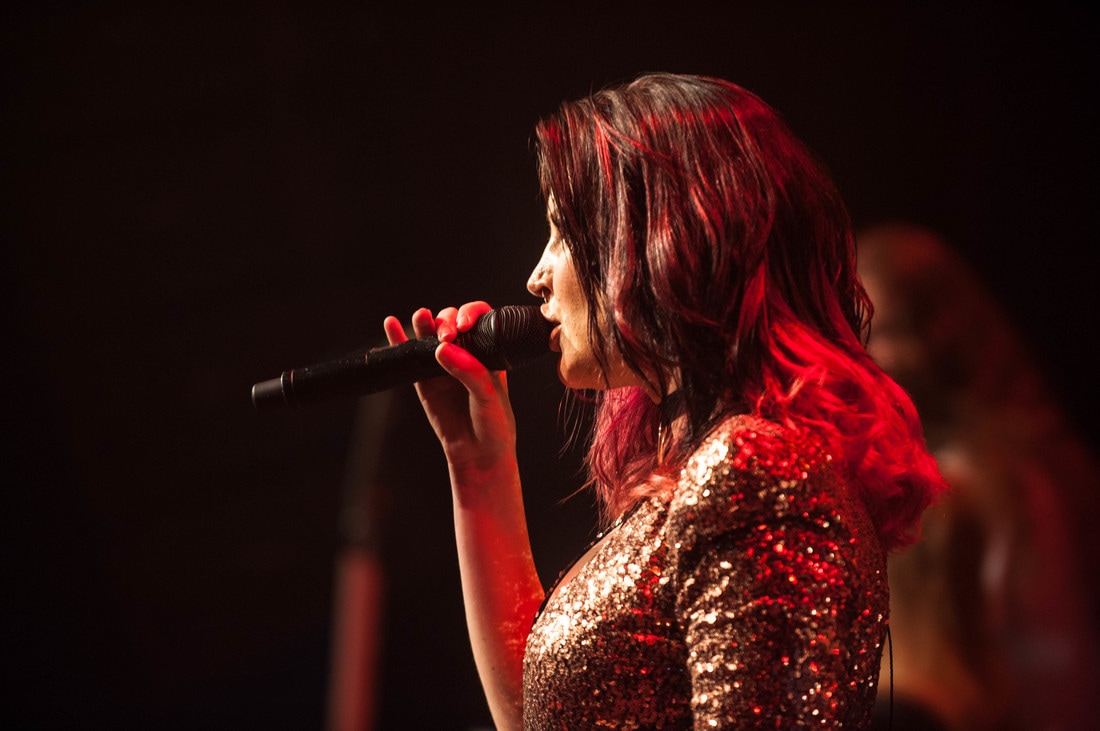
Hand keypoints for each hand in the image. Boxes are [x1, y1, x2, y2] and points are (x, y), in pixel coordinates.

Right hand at [383, 302, 517, 470]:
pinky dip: (399, 339)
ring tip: (420, 317)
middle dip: (446, 322)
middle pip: (452, 323)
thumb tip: (441, 348)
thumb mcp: (489, 395)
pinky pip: (410, 356)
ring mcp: (443, 366)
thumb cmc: (494, 424)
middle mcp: (466, 354)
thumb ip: (468, 371)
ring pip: (430, 336)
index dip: (470, 314)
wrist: (479, 455)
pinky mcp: (424, 380)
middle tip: (445, 336)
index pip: (479, 319)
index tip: (463, 326)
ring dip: (424, 323)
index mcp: (488, 352)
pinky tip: (391, 324)